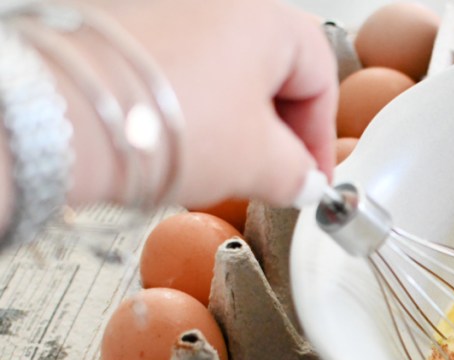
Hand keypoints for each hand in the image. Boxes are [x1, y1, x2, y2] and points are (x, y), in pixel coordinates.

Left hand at [82, 0, 338, 207]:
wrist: (65, 117)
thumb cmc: (164, 124)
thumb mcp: (261, 165)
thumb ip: (298, 175)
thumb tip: (303, 182)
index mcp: (268, 19)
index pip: (322, 80)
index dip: (321, 139)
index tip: (311, 177)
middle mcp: (218, 2)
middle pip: (272, 73)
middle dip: (277, 133)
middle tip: (271, 177)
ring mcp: (166, 11)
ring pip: (223, 73)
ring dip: (231, 122)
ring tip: (218, 167)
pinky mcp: (124, 31)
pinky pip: (177, 72)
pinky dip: (187, 110)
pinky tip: (177, 148)